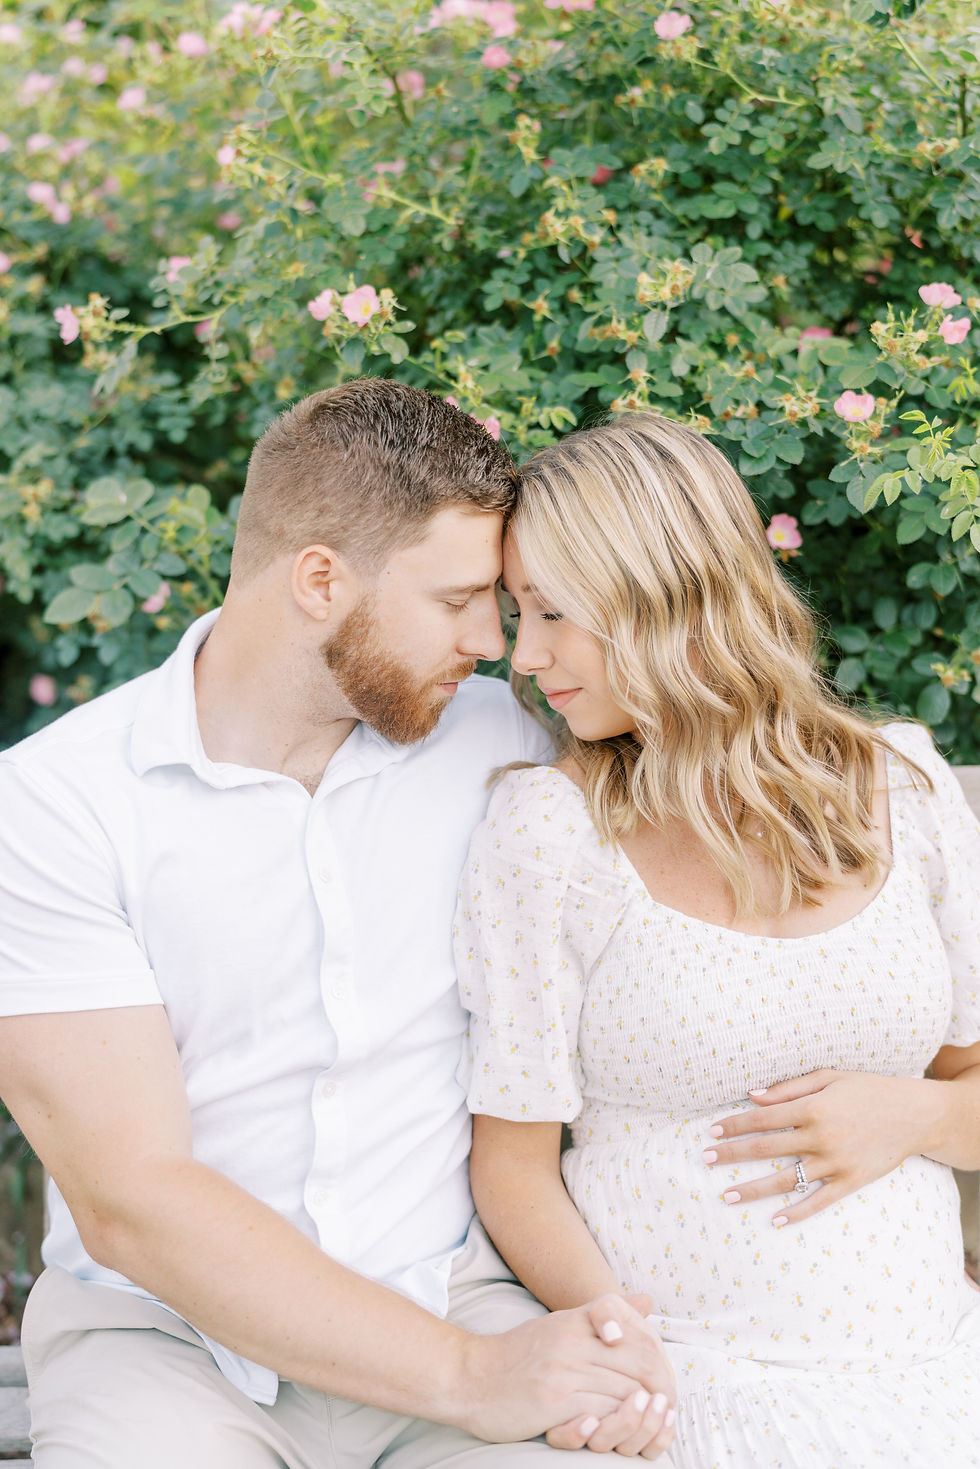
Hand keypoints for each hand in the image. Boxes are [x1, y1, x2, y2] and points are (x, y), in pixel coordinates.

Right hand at [457, 1294, 674, 1452]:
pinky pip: (602, 1415)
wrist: (468, 1378)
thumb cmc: (517, 1356)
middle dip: (659, 1388)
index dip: (657, 1355)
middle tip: (665, 1406)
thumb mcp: (561, 1325)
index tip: (659, 1374)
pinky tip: (619, 1430)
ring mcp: (564, 1371)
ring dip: (642, 1413)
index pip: (634, 1331)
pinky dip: (617, 1426)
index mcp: (575, 1320)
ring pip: (625, 1392)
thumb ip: (602, 1316)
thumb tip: (647, 1300)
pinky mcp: (554, 1401)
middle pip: (638, 1362)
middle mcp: (572, 1341)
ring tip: (648, 1422)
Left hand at [703, 1069, 941, 1227]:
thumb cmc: (868, 1090)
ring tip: (727, 1196)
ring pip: (786, 1179)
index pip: (762, 1118)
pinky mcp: (852, 1181)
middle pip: (766, 1148)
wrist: (916, 1114)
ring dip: (753, 1189)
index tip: (712, 1132)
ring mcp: (836, 1162)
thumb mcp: (829, 1077)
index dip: (734, 1125)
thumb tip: (752, 1095)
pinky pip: (819, 1201)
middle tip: (705, 1160)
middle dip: (732, 1154)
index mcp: (813, 1107)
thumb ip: (789, 1088)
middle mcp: (821, 1136)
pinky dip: (796, 1213)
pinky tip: (775, 1220)